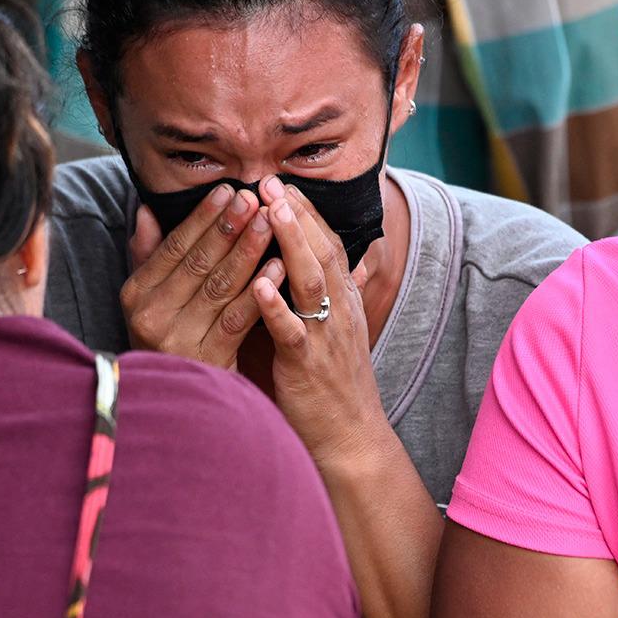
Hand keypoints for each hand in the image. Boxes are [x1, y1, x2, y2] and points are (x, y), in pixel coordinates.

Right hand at [121, 183, 285, 369]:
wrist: (185, 404)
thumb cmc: (174, 342)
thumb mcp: (153, 301)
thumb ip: (149, 256)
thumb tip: (145, 209)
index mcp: (136, 295)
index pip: (174, 246)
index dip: (202, 217)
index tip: (228, 190)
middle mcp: (151, 316)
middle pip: (198, 262)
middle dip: (229, 226)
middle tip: (254, 197)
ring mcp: (178, 339)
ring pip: (220, 285)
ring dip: (248, 250)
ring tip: (271, 222)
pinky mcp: (209, 359)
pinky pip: (238, 316)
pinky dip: (260, 288)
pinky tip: (280, 264)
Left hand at [252, 176, 384, 465]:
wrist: (352, 437)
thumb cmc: (338, 384)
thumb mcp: (345, 330)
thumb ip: (345, 292)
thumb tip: (360, 260)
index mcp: (343, 300)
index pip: (329, 244)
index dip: (308, 212)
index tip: (283, 181)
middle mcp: (339, 311)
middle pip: (322, 251)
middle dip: (297, 214)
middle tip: (271, 180)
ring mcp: (325, 336)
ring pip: (311, 282)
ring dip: (291, 245)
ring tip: (270, 213)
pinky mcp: (308, 365)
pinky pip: (293, 332)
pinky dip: (276, 307)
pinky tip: (257, 284)